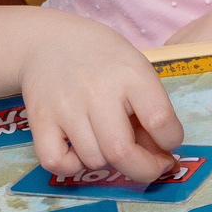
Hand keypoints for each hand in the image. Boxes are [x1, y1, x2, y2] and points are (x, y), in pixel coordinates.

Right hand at [16, 12, 184, 181]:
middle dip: (145, 169)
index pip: (160, 121)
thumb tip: (160, 154)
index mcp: (132, 75)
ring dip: (109, 162)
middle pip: (122, 152)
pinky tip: (80, 152)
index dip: (171, 140)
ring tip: (110, 143)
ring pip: (93, 160)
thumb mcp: (137, 69)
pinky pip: (56, 163)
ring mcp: (66, 108)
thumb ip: (151, 108)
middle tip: (152, 166)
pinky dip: (72, 166)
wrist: (50, 42)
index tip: (169, 141)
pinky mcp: (40, 120)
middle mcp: (98, 92)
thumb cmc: (104, 59)